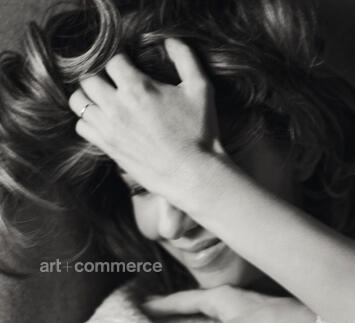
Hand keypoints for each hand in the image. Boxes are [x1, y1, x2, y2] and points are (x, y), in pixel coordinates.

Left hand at [68, 39, 223, 208]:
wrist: (193, 173)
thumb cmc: (200, 132)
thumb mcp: (201, 89)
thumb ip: (185, 59)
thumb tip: (169, 41)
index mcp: (138, 87)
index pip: (112, 60)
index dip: (121, 61)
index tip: (130, 67)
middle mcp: (117, 106)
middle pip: (88, 77)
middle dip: (100, 76)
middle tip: (114, 83)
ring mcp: (109, 128)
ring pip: (78, 101)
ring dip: (89, 96)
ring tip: (104, 100)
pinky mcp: (108, 147)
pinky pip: (81, 126)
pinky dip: (88, 120)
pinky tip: (105, 121)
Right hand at [142, 286, 335, 322]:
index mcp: (220, 297)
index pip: (182, 299)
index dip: (162, 303)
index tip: (142, 304)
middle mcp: (230, 297)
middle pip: (194, 299)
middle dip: (174, 304)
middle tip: (154, 306)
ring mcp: (243, 307)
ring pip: (210, 306)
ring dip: (192, 310)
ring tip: (179, 315)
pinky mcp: (254, 318)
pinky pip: (223, 316)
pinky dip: (210, 319)